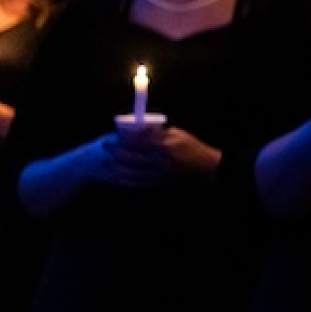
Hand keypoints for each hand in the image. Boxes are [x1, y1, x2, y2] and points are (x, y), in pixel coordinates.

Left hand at [101, 125, 221, 188]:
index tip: (113, 136)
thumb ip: (157, 132)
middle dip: (115, 152)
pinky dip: (125, 179)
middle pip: (130, 157)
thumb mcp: (177, 134)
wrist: (204, 169)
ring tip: (108, 162)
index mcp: (164, 147)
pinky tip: (118, 175)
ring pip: (130, 172)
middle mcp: (159, 162)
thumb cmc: (191, 148)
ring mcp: (158, 175)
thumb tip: (138, 127)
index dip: (123, 140)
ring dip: (117, 167)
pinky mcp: (157, 184)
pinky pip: (137, 183)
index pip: (137, 142)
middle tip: (106, 146)